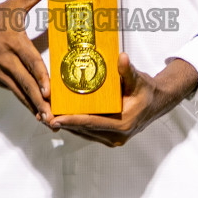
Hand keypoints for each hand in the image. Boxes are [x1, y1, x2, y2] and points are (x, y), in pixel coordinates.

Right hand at [0, 0, 50, 121]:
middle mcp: (5, 60)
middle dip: (40, 101)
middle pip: (25, 83)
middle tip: (53, 118)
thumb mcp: (13, 4)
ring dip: (34, 108)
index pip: (28, 61)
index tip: (50, 91)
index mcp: (11, 41)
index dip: (39, 76)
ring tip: (49, 122)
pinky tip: (39, 116)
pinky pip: (15, 93)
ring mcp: (0, 72)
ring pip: (20, 93)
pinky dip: (27, 105)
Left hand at [51, 54, 197, 147]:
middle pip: (84, 130)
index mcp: (123, 124)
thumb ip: (127, 71)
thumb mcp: (138, 79)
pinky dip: (73, 124)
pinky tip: (59, 116)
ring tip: (45, 115)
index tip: (55, 118)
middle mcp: (116, 136)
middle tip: (42, 114)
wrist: (155, 102)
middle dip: (63, 122)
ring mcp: (112, 139)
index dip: (72, 121)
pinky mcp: (107, 136)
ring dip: (65, 124)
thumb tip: (121, 58)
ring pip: (83, 132)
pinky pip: (87, 131)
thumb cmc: (145, 90)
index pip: (92, 123)